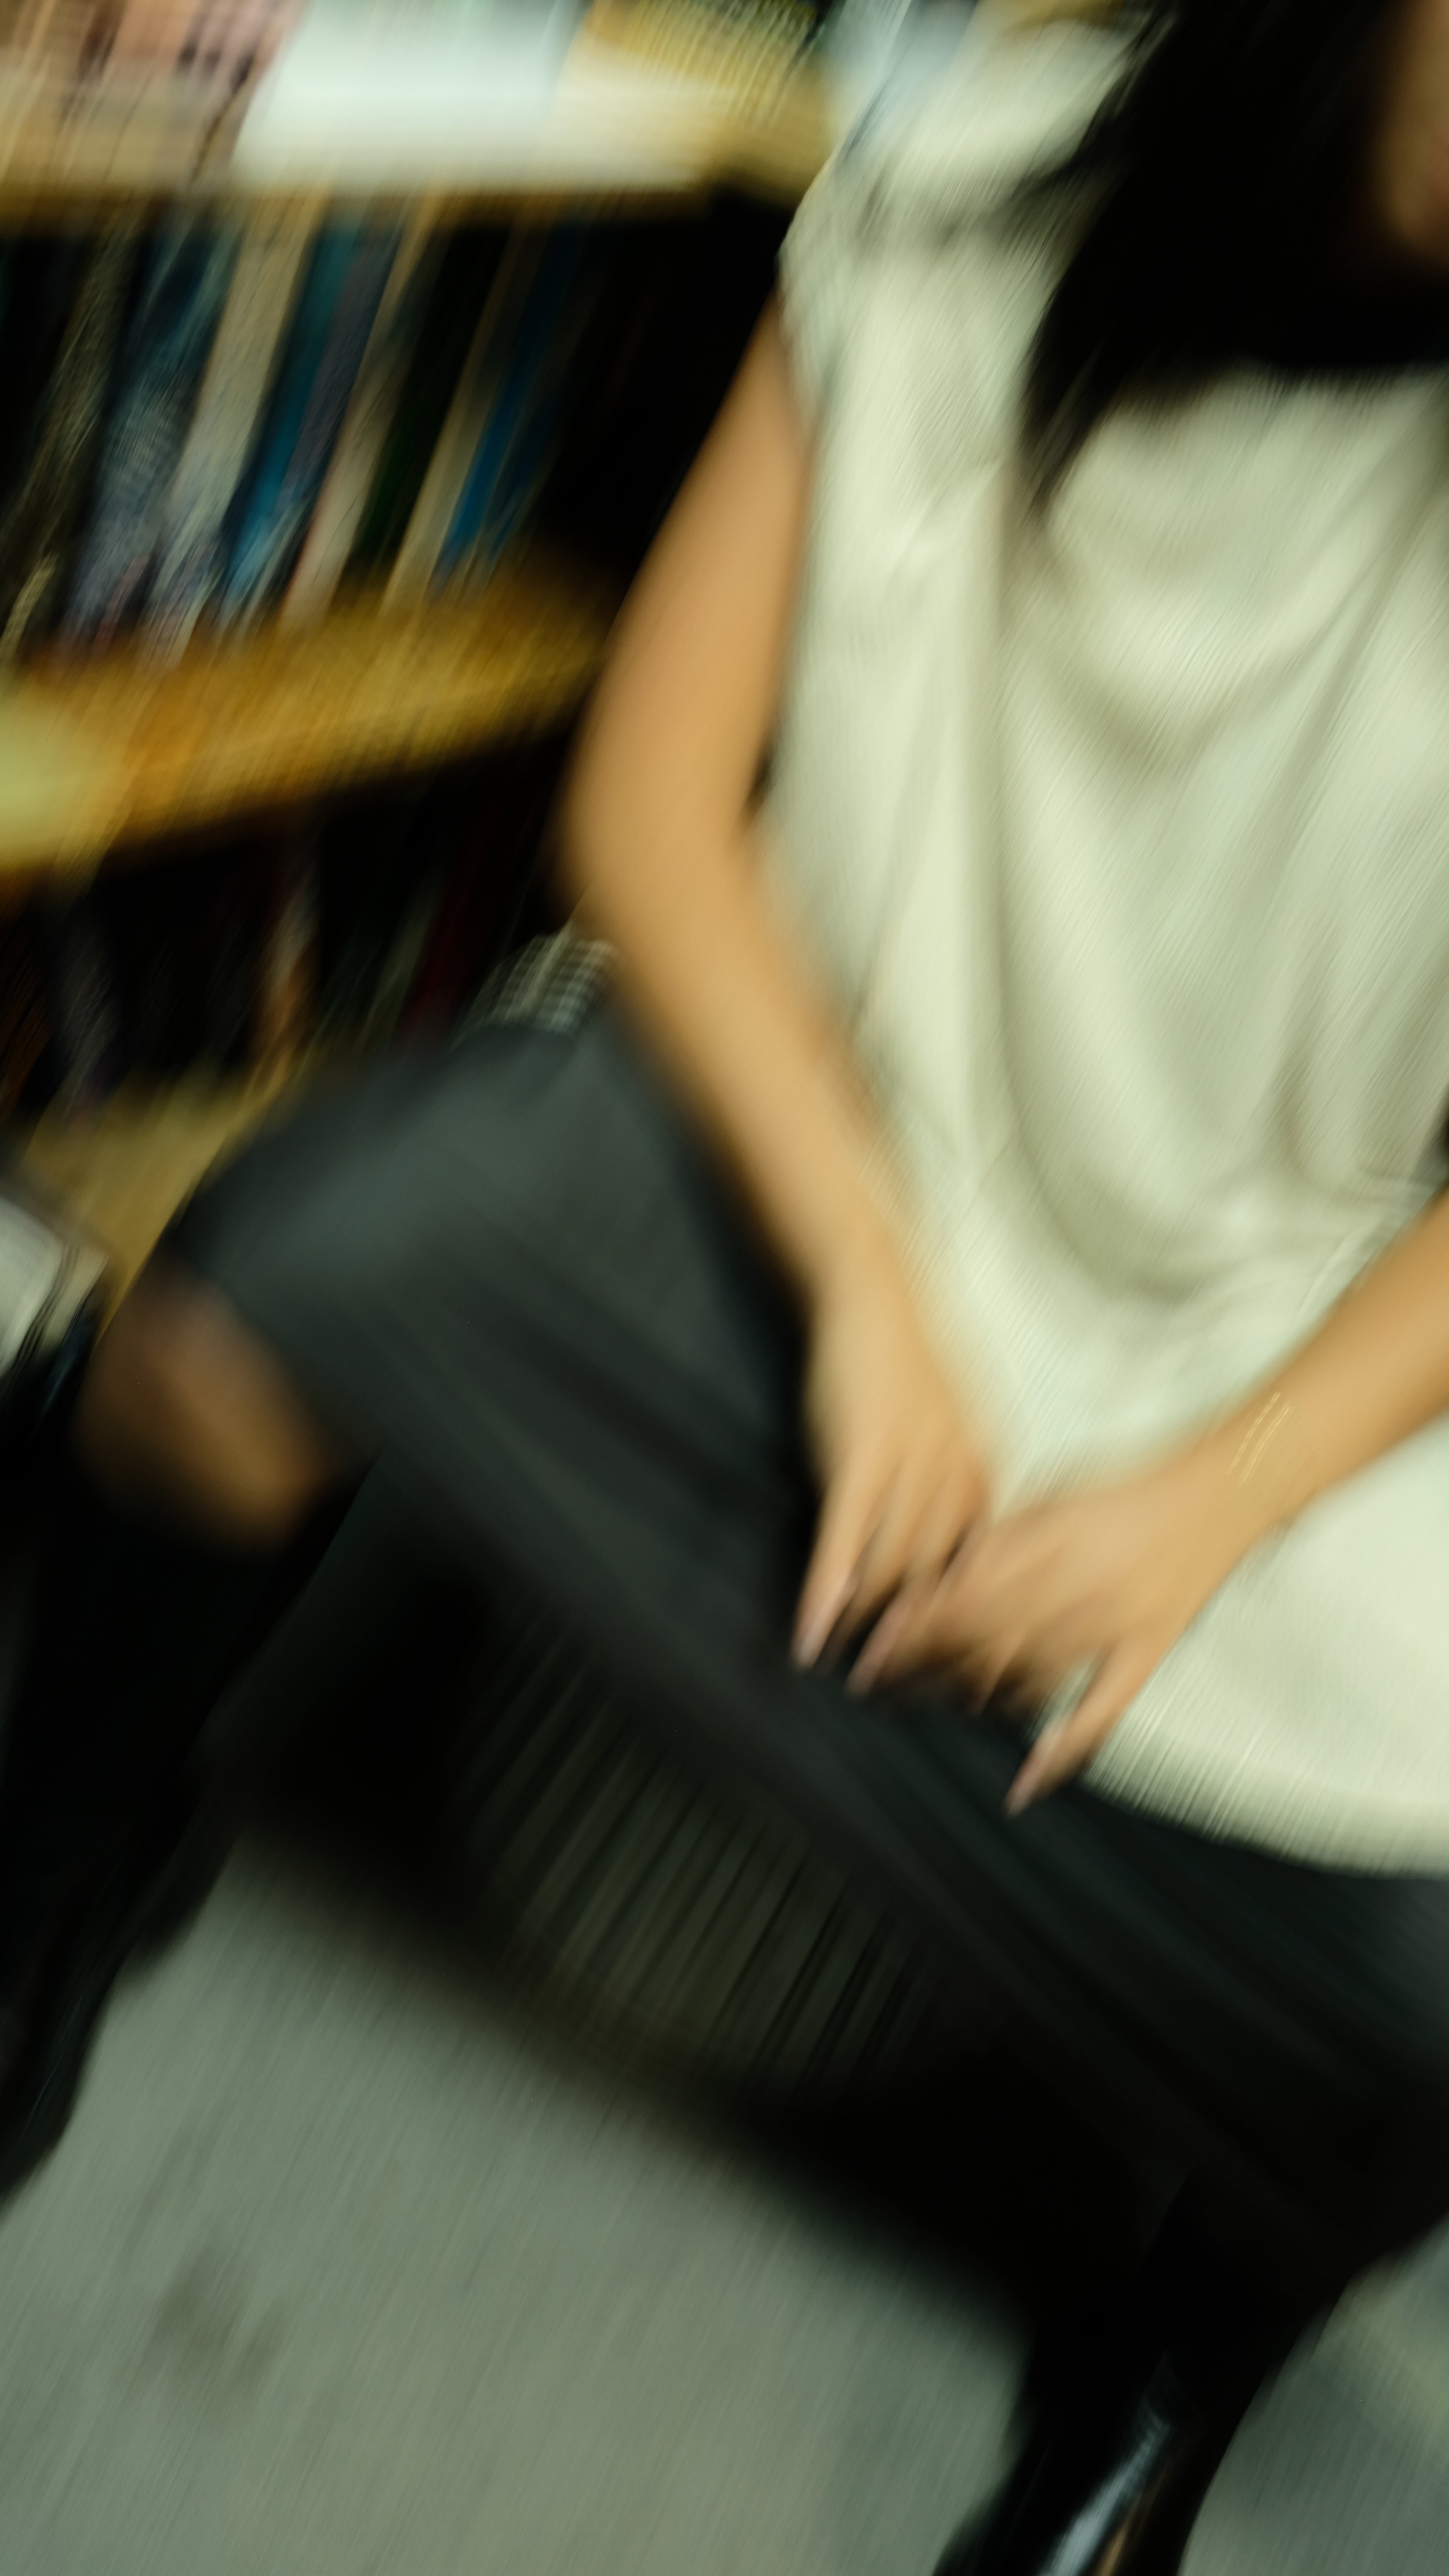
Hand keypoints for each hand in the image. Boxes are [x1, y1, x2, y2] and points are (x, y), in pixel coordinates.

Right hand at [794, 1243, 990, 1667]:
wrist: (874, 1295)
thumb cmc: (904, 1359)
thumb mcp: (951, 1424)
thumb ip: (956, 1481)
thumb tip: (955, 1535)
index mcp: (983, 1473)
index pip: (982, 1569)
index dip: (971, 1626)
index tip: (960, 1675)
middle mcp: (956, 1480)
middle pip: (942, 1584)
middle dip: (926, 1648)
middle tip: (903, 1698)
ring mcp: (909, 1472)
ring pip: (894, 1571)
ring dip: (873, 1633)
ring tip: (853, 1683)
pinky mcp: (859, 1460)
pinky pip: (845, 1542)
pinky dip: (826, 1592)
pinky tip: (812, 1634)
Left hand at [850, 1442, 1256, 1808]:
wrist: (1220, 1491)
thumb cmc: (1131, 1488)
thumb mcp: (1051, 1493)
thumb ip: (1000, 1537)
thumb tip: (944, 1571)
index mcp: (1044, 1540)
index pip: (959, 1592)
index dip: (911, 1626)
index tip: (873, 1647)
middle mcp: (1070, 1584)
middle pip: (978, 1640)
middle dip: (920, 1668)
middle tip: (878, 1689)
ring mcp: (1109, 1625)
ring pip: (1025, 1679)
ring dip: (971, 1701)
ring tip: (930, 1711)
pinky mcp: (1145, 1654)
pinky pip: (1100, 1713)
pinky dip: (1061, 1753)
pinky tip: (1025, 1786)